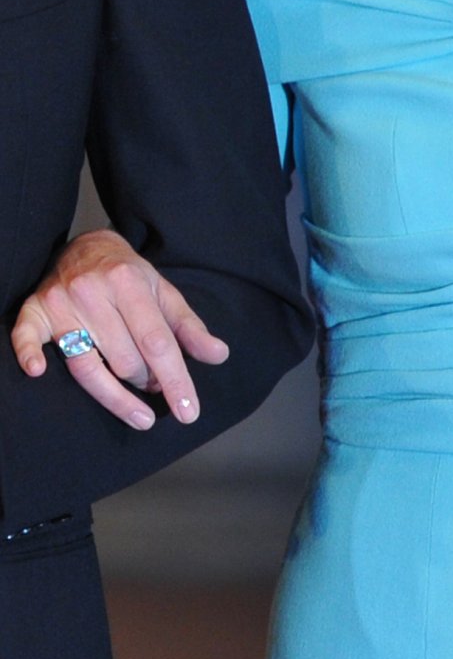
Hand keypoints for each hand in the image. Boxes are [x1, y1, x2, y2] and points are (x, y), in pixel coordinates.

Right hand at [11, 228, 229, 429]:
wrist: (86, 246)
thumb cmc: (129, 277)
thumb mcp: (164, 294)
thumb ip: (190, 327)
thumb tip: (219, 355)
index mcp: (129, 283)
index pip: (156, 342)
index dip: (175, 380)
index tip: (189, 412)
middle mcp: (92, 291)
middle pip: (123, 359)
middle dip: (146, 381)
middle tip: (154, 385)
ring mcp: (61, 302)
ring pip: (86, 364)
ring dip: (115, 394)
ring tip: (138, 409)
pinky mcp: (35, 310)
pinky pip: (27, 336)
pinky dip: (28, 353)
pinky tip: (38, 371)